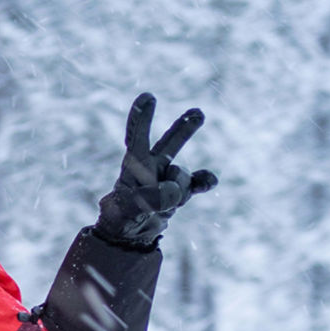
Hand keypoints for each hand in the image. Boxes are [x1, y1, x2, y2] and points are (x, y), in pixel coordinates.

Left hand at [94, 93, 217, 248]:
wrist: (130, 233)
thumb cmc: (120, 216)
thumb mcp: (127, 208)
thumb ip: (149, 198)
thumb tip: (175, 190)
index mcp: (133, 164)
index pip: (137, 137)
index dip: (141, 117)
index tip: (148, 97)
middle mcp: (152, 166)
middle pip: (170, 142)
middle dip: (184, 128)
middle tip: (197, 113)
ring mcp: (168, 177)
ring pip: (182, 172)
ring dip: (177, 187)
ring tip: (163, 203)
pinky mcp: (181, 191)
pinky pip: (198, 182)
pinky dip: (205, 181)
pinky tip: (209, 182)